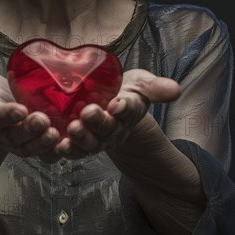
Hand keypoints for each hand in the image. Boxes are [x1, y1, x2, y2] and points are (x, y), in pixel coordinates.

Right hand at [0, 54, 60, 161]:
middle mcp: (4, 132)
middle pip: (16, 136)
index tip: (18, 110)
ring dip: (43, 143)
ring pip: (31, 148)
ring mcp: (20, 141)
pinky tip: (69, 145)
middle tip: (42, 121)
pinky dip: (56, 152)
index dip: (6, 114)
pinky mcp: (35, 145)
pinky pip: (45, 154)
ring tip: (56, 134)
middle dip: (29, 130)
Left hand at [56, 69, 180, 158]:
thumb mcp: (141, 83)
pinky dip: (67, 150)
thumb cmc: (124, 91)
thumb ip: (156, 87)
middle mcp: (113, 129)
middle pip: (107, 129)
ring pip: (90, 143)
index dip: (124, 108)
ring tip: (73, 128)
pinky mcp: (79, 143)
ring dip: (81, 138)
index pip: (129, 110)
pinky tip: (59, 145)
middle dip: (98, 122)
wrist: (106, 101)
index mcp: (129, 111)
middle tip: (88, 112)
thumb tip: (176, 89)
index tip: (118, 103)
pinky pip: (74, 151)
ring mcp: (96, 138)